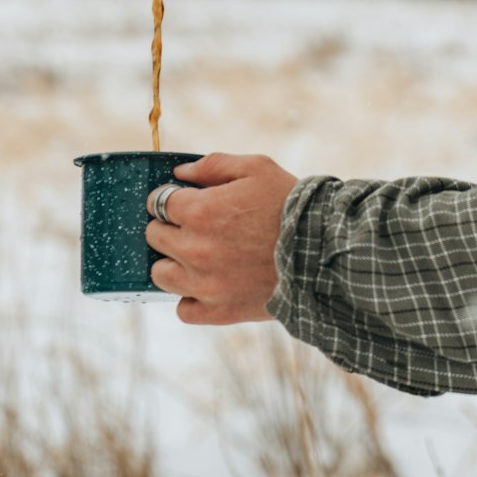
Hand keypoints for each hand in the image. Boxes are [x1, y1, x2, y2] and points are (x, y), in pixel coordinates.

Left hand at [146, 153, 297, 324]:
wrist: (322, 251)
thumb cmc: (288, 204)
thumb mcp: (254, 168)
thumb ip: (212, 165)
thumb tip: (179, 172)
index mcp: (200, 210)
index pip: (158, 202)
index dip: (170, 198)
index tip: (182, 200)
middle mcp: (194, 248)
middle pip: (154, 236)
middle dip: (168, 226)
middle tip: (191, 225)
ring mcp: (204, 284)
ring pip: (161, 275)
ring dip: (172, 262)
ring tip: (194, 255)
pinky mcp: (218, 311)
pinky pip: (183, 310)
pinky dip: (190, 297)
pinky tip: (206, 283)